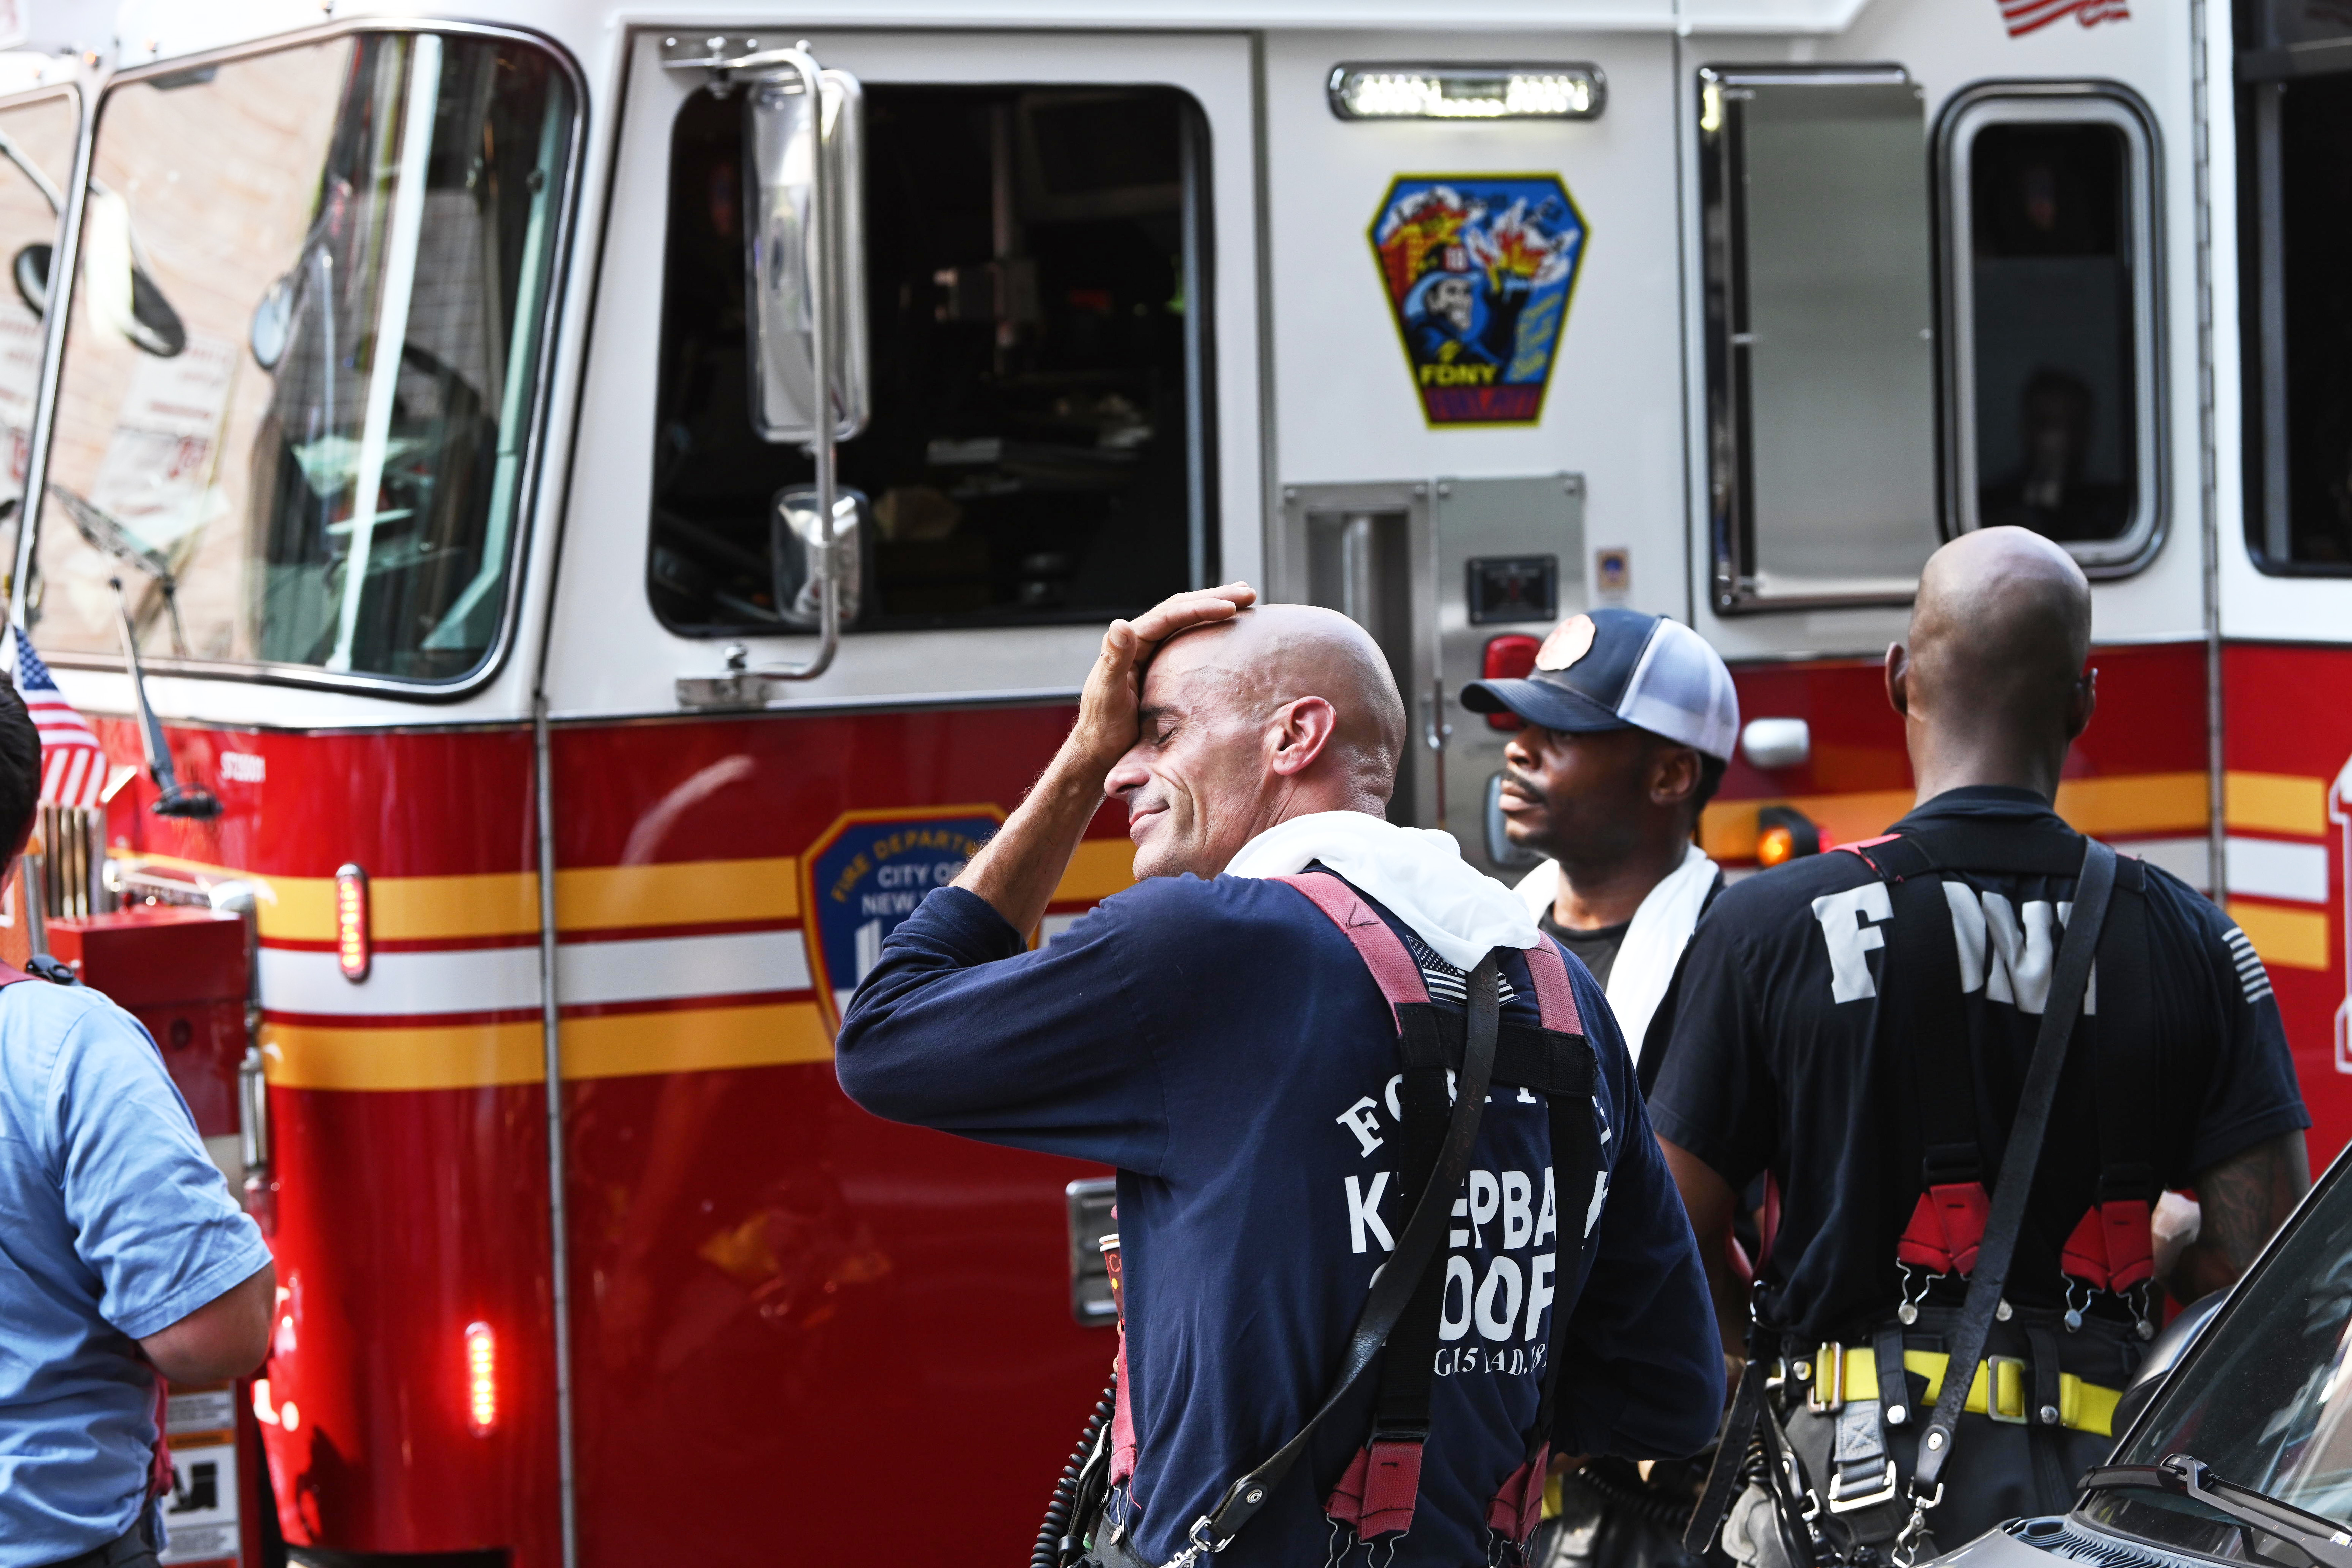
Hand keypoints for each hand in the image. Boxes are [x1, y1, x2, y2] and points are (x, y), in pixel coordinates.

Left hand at [1067, 583, 1255, 770]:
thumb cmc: (1103, 729)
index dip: (1200, 607)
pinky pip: (1190, 638)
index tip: (1230, 607)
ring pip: (1187, 619)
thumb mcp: (1108, 695)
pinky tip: (1229, 625)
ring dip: (1215, 606)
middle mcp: (1141, 641)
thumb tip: (1119, 623)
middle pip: (1181, 608)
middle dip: (1215, 598)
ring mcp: (1153, 652)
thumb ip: (1114, 660)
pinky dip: (1210, 627)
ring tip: (1246, 599)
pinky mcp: (1163, 666)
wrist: (1102, 751)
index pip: (1169, 615)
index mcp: (1130, 643)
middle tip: (1247, 593)